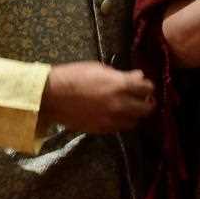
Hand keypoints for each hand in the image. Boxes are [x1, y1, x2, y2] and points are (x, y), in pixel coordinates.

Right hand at [40, 61, 154, 134]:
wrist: (51, 96)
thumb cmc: (74, 76)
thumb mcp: (100, 69)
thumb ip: (121, 75)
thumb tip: (138, 77)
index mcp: (121, 85)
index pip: (148, 88)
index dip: (147, 86)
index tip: (143, 85)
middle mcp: (120, 104)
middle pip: (147, 108)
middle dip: (147, 102)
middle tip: (141, 98)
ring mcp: (112, 119)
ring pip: (135, 121)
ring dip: (135, 114)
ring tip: (129, 108)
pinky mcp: (102, 129)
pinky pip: (120, 128)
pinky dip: (122, 122)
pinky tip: (115, 115)